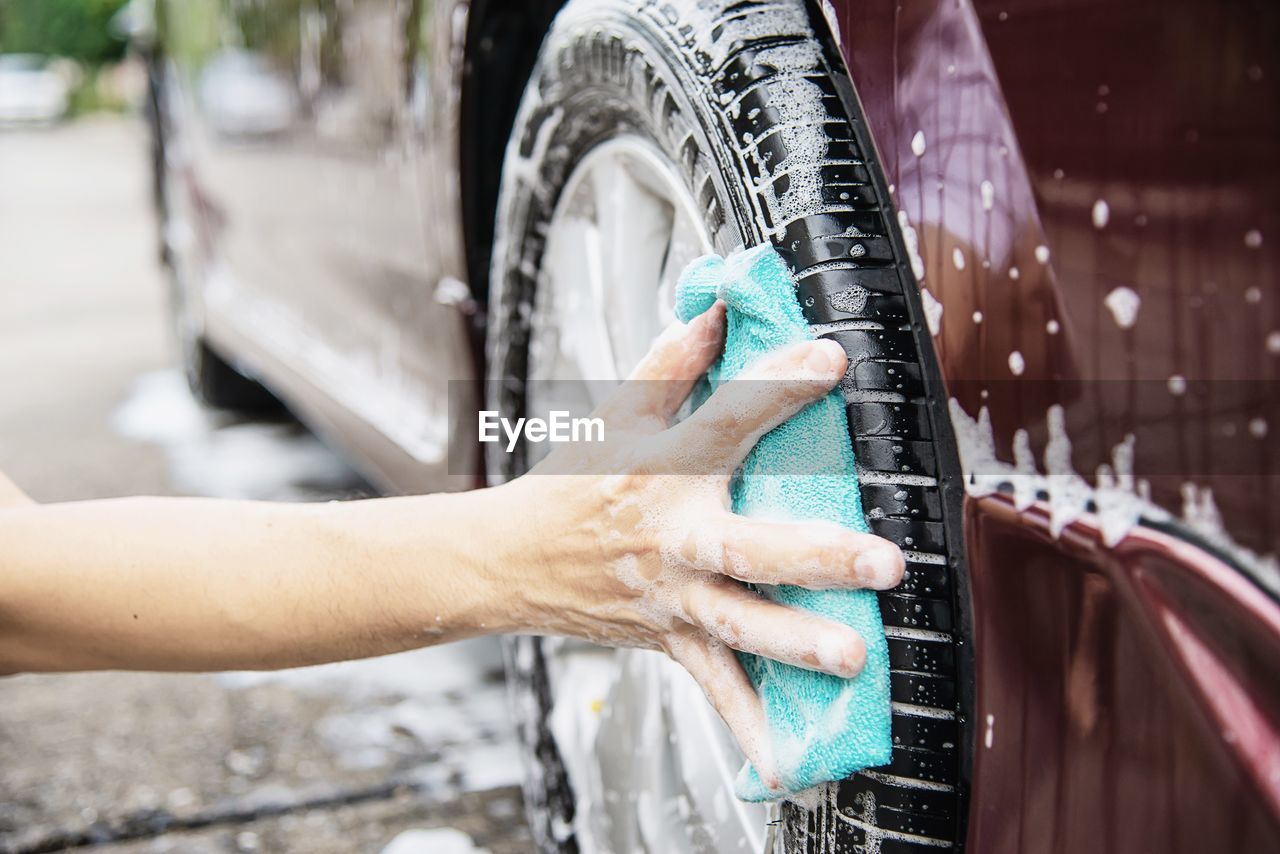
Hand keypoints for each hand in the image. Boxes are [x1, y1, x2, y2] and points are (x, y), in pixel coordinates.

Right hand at [501, 302, 904, 788]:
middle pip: (744, 547)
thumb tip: (716, 305)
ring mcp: (672, 596)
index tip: (830, 361)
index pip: (725, 419)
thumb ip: (668, 361)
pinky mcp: (669, 638)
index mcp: (661, 470)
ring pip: (737, 624)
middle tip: (881, 562)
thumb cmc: (572, 483)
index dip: (776, 386)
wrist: (510, 560)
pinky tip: (786, 759)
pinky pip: (712, 686)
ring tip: (853, 656)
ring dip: (795, 642)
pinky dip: (747, 723)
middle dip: (813, 556)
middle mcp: (671, 537)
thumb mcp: (613, 414)